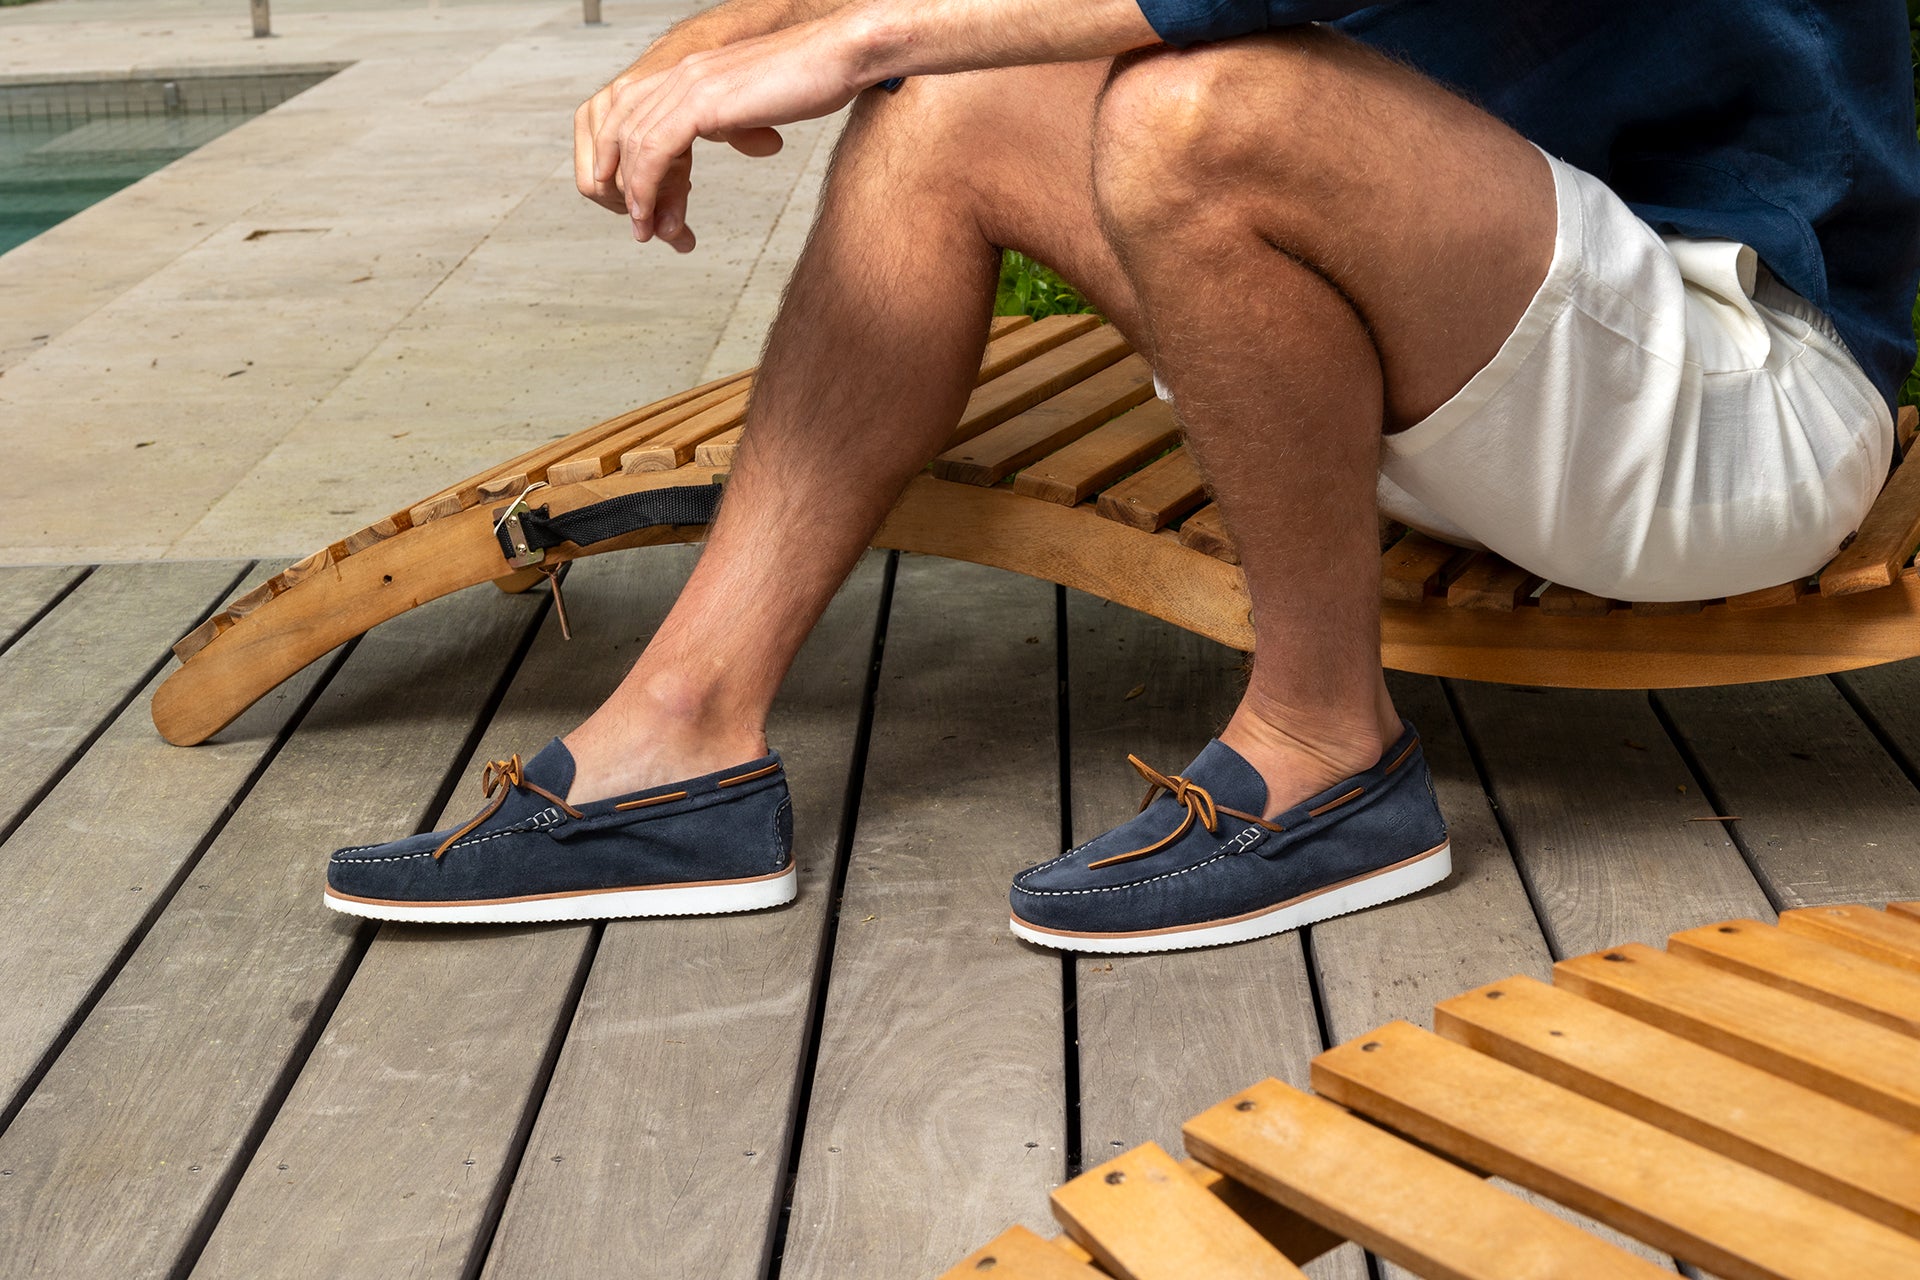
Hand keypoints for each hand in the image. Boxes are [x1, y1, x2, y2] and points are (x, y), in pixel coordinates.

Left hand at [589, 18, 867, 248]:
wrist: (840, 55)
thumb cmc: (812, 79)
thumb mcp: (760, 104)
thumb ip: (739, 118)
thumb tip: (743, 136)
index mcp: (689, 73)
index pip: (633, 117)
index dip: (627, 162)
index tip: (641, 199)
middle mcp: (681, 73)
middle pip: (621, 131)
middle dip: (624, 184)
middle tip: (639, 224)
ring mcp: (688, 84)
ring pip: (633, 145)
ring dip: (635, 196)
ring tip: (645, 229)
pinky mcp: (702, 102)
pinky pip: (655, 151)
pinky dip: (646, 188)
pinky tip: (652, 214)